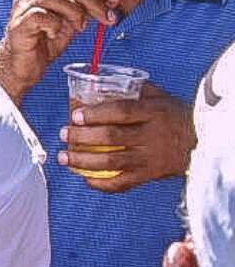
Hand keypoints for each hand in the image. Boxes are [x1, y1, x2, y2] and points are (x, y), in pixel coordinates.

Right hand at [0, 0, 119, 101]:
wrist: (23, 67)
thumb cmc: (44, 44)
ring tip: (79, 28)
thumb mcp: (71, 22)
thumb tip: (110, 0)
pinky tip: (54, 35)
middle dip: (94, 0)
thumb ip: (85, 8)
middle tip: (108, 15)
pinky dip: (55, 26)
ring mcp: (22, 8)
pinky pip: (43, 16)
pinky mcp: (19, 23)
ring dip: (76, 13)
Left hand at [59, 82, 195, 191]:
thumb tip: (98, 82)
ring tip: (63, 157)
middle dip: (82, 137)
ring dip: (83, 161)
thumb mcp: (160, 97)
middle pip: (112, 137)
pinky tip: (86, 179)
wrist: (203, 142)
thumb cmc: (175, 116)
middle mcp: (152, 136)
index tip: (75, 115)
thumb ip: (133, 90)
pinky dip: (102, 184)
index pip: (121, 112)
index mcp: (154, 113)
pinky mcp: (150, 175)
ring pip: (112, 162)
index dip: (96, 113)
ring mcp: (150, 158)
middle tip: (64, 134)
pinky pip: (123, 183)